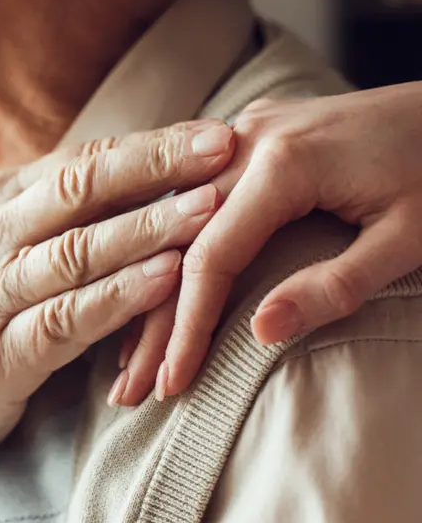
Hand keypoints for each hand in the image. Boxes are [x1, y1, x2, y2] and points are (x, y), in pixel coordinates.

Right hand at [0, 121, 235, 469]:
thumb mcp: (1, 242)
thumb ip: (59, 213)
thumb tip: (150, 174)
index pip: (80, 161)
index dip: (150, 146)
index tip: (213, 134)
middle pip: (77, 190)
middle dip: (155, 167)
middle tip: (223, 151)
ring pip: (75, 251)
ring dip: (145, 228)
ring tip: (207, 211)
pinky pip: (64, 319)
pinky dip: (117, 298)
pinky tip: (164, 282)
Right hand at [111, 82, 421, 405]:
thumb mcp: (409, 237)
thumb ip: (335, 284)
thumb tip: (259, 334)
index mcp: (283, 161)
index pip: (212, 256)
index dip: (189, 326)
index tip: (172, 383)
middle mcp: (246, 139)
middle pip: (179, 243)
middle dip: (152, 320)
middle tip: (129, 389)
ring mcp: (243, 133)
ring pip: (179, 223)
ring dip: (153, 290)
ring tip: (132, 354)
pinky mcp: (248, 138)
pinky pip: (196, 202)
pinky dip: (174, 252)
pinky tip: (155, 290)